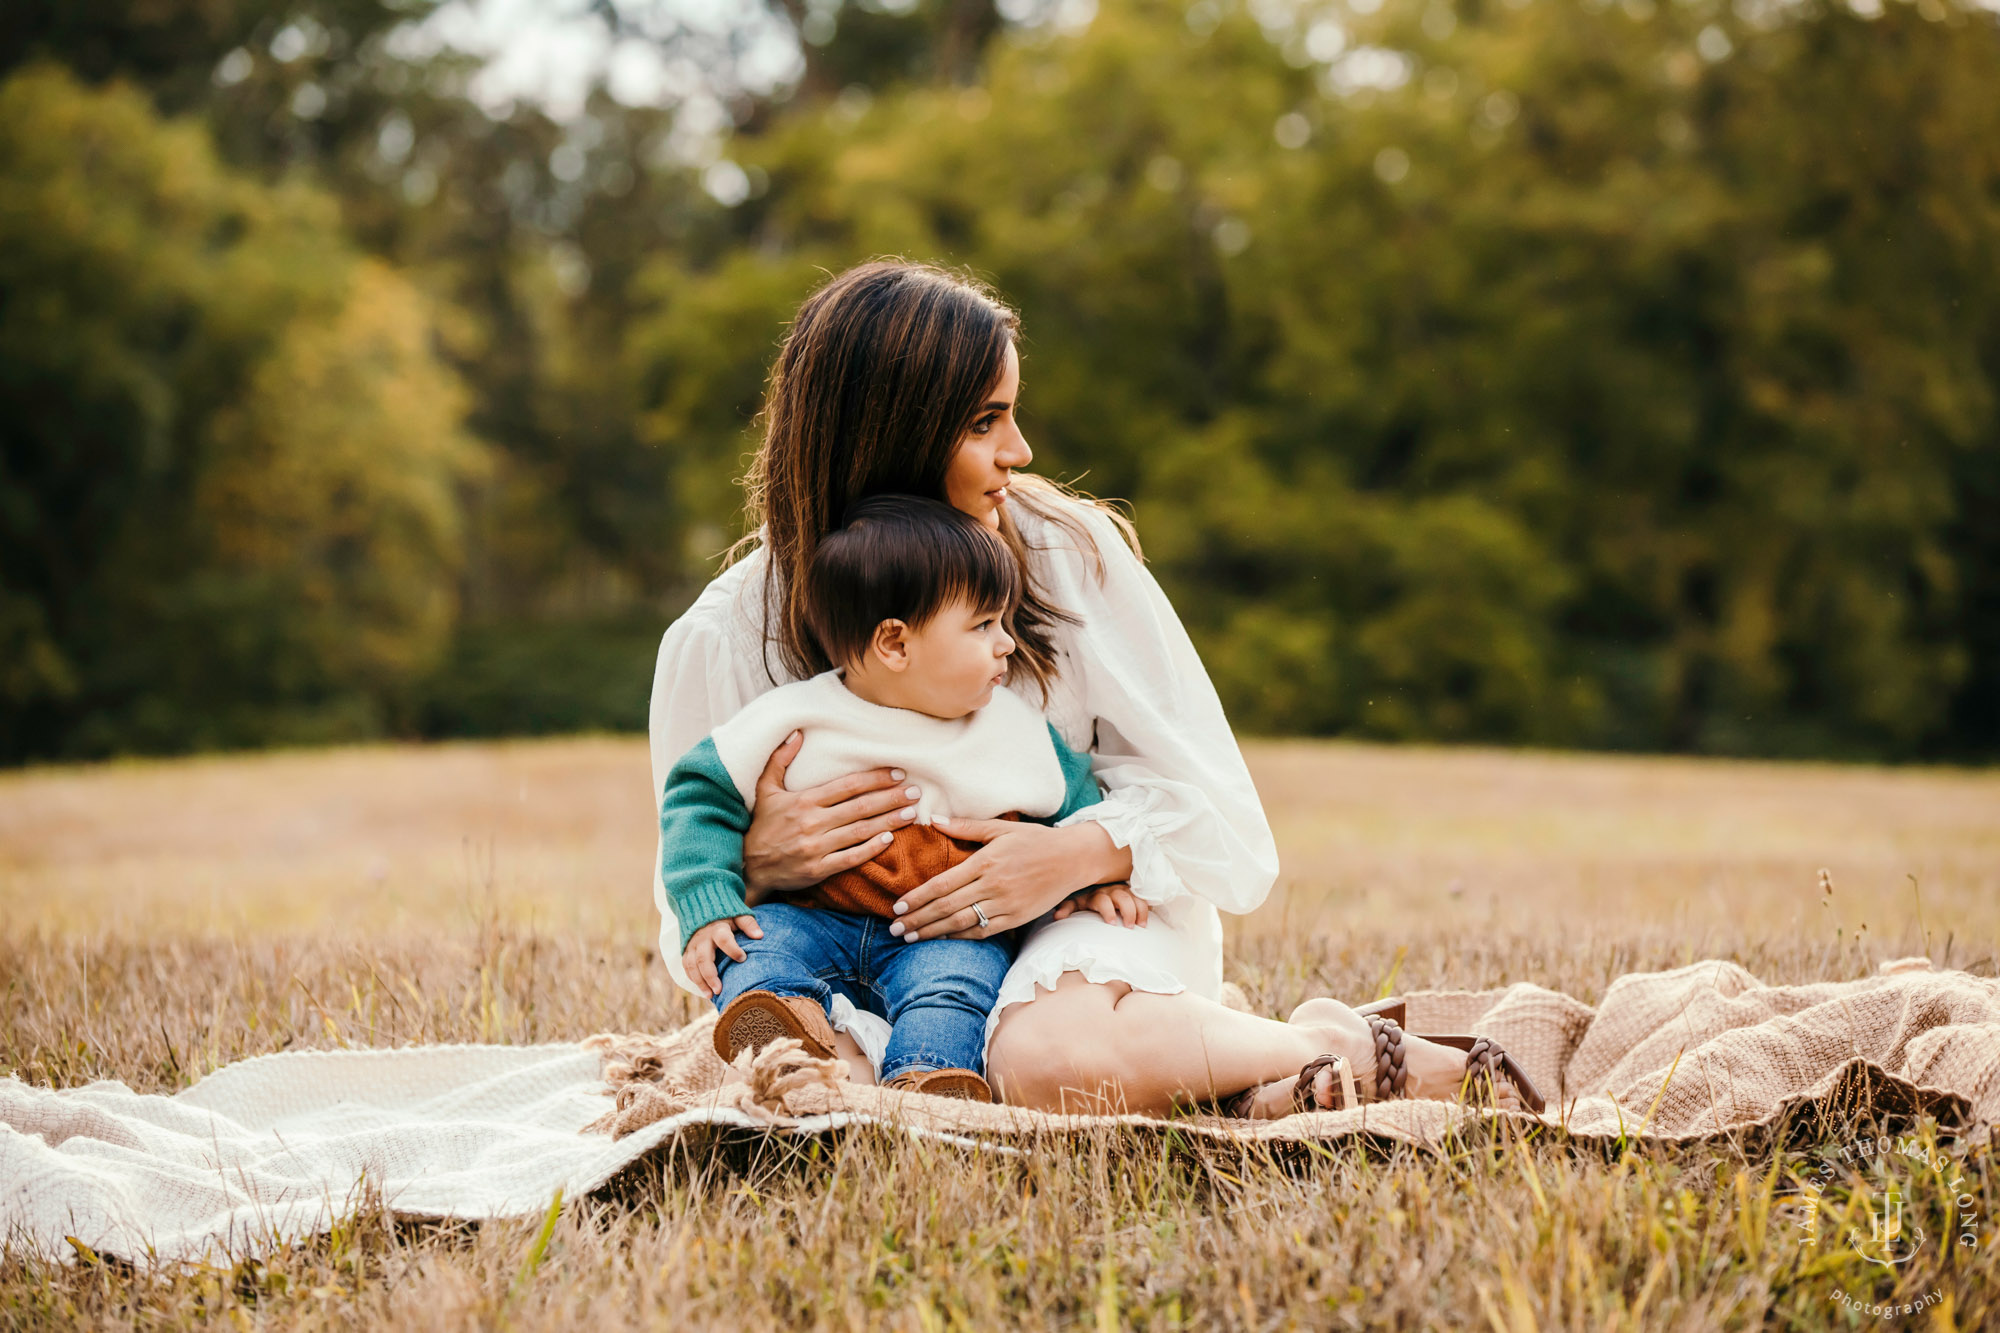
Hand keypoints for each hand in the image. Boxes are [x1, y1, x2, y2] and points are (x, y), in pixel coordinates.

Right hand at [681, 914, 760, 997]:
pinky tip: (704, 990)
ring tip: (711, 996)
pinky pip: (687, 967)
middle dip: (710, 975)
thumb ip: (748, 924)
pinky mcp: (686, 951)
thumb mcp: (738, 915)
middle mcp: (702, 937)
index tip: (743, 958)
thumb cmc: (725, 916)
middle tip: (719, 990)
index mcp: (717, 928)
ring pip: (691, 965)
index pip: (723, 939)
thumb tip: (760, 935)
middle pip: (702, 958)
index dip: (732, 949)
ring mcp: (692, 945)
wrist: (702, 909)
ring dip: (700, 982)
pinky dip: (694, 979)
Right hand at [740, 730, 922, 895]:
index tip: (898, 773)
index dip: (875, 778)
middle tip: (915, 792)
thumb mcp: (766, 790)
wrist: (748, 867)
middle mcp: (812, 822)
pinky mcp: (818, 869)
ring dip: (888, 821)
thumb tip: (797, 733)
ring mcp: (816, 847)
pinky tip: (888, 839)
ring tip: (910, 813)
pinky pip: (850, 858)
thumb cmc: (761, 826)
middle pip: (860, 807)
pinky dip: (871, 849)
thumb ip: (780, 760)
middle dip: (890, 798)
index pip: (847, 786)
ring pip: (860, 831)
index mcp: (804, 801)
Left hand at [890, 817, 1130, 941]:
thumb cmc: (1036, 840)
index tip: (897, 906)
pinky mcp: (1017, 918)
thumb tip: (933, 819)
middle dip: (918, 920)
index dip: (918, 897)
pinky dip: (960, 937)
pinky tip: (942, 939)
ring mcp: (1006, 905)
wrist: (1074, 859)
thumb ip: (965, 826)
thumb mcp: (1001, 828)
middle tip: (895, 929)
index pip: (943, 884)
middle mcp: (993, 885)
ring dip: (933, 932)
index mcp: (986, 861)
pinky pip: (983, 931)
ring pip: (962, 923)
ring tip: (911, 939)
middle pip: (947, 907)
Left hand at [1052, 881, 1148, 928]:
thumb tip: (1057, 916)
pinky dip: (1146, 907)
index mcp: (1096, 895)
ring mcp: (1123, 891)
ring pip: (1135, 897)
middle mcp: (1111, 890)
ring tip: (1142, 925)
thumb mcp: (1075, 903)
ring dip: (1139, 910)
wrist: (1095, 885)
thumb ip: (1067, 907)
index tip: (1112, 923)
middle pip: (1122, 897)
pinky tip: (1148, 918)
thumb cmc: (1085, 899)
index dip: (1108, 910)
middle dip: (1127, 911)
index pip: (1102, 900)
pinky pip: (1143, 898)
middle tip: (1130, 927)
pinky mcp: (1133, 893)